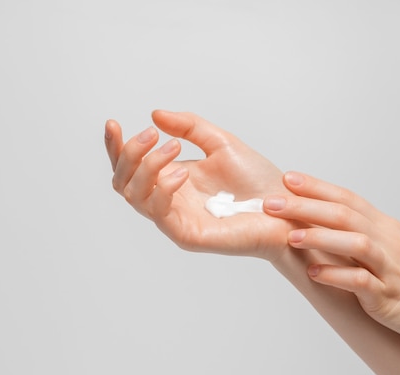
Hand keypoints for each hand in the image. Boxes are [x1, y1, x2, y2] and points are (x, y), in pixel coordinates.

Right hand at [104, 110, 295, 259]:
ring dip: (146, 167)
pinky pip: (158, 213)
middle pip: (122, 181)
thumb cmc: (257, 181)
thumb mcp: (220, 142)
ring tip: (171, 147)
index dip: (116, 147)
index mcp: (170, 178)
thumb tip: (155, 115)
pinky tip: (183, 174)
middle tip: (151, 135)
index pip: (130, 166)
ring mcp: (173, 218)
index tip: (113, 123)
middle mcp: (166, 199)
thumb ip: (189, 127)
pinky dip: (163, 189)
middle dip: (129, 154)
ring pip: (134, 196)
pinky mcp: (185, 234)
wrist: (286, 207)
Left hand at [263, 172, 399, 339]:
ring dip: (321, 238)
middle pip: (345, 216)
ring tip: (290, 237)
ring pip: (357, 244)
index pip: (347, 199)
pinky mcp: (388, 298)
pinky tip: (313, 273)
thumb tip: (310, 216)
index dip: (316, 187)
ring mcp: (389, 270)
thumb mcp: (381, 248)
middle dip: (305, 207)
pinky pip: (363, 283)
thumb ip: (350, 232)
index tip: (286, 179)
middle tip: (271, 204)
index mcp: (382, 227)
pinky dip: (336, 275)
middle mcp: (387, 243)